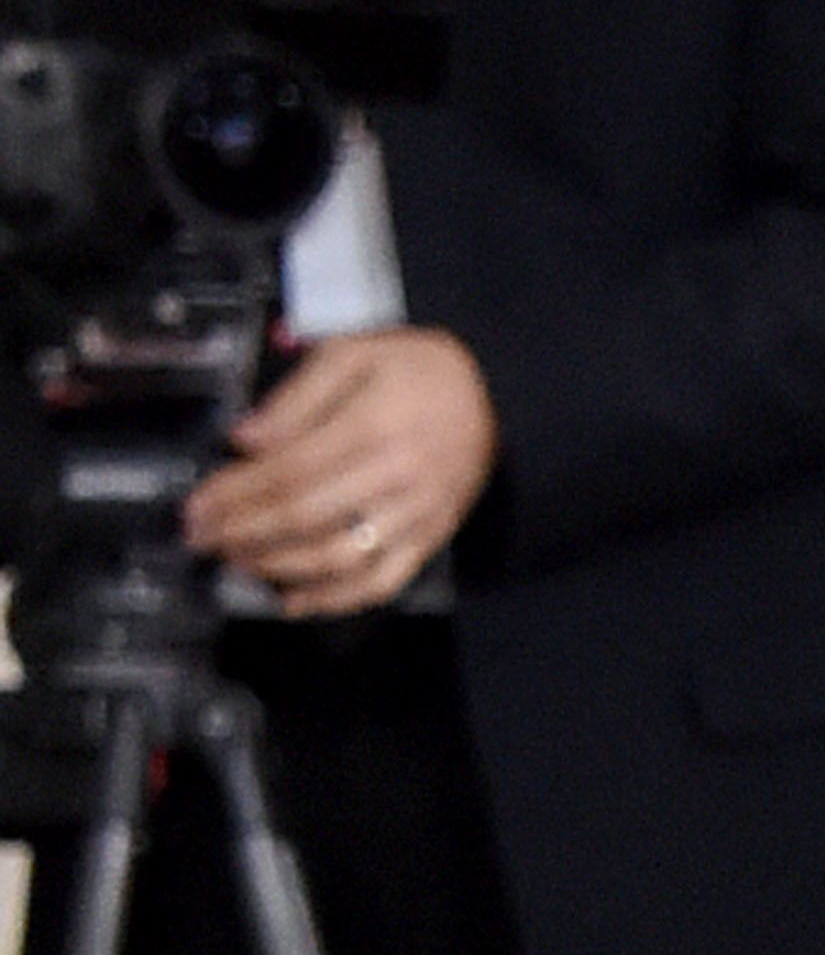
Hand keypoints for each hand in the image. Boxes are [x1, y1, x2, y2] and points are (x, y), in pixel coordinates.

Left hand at [183, 327, 497, 613]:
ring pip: (338, 555)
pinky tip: (293, 600)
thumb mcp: (354, 354)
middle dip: (242, 531)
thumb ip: (297, 394)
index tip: (197, 505)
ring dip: (277, 565)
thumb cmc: (418, 370)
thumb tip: (245, 439)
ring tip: (237, 560)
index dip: (235, 493)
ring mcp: (417, 513)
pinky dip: (335, 599)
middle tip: (200, 537)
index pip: (288, 469)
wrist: (497, 394)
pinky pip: (382, 581)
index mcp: (373, 424)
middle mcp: (397, 474)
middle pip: (305, 515)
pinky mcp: (431, 537)